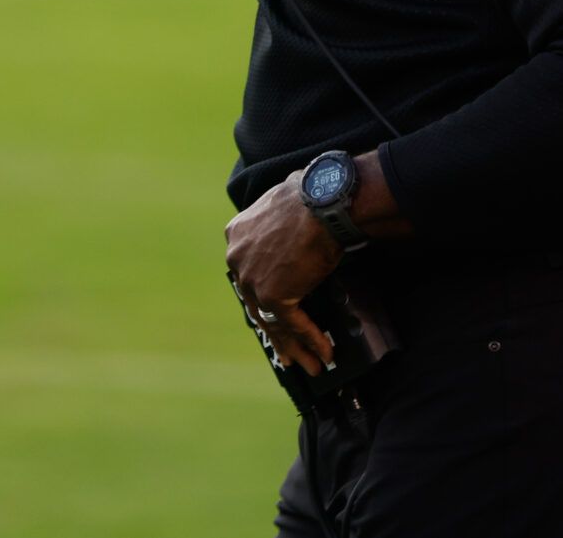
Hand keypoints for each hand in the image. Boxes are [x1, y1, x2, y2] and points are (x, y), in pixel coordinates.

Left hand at [225, 167, 343, 375]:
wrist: (322, 201)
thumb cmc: (312, 196)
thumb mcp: (283, 207)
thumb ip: (279, 227)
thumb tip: (296, 233)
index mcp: (237, 234)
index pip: (247, 273)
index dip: (260, 296)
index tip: (272, 312)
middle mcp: (237, 258)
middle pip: (255, 303)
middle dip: (274, 331)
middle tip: (286, 352)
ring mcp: (251, 279)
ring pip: (272, 321)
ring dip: (293, 346)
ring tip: (310, 365)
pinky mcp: (272, 295)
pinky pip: (292, 325)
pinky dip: (311, 340)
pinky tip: (325, 353)